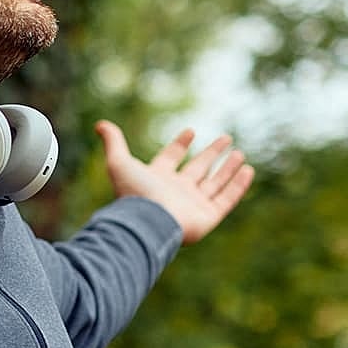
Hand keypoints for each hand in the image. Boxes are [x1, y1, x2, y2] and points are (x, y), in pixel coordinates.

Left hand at [95, 121, 253, 244]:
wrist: (148, 223)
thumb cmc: (134, 194)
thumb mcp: (119, 163)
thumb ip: (113, 142)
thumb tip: (100, 124)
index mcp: (156, 179)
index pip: (170, 159)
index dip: (180, 145)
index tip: (190, 131)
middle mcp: (176, 192)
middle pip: (197, 169)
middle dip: (211, 154)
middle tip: (226, 138)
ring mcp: (193, 205)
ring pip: (214, 183)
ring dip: (227, 168)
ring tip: (240, 153)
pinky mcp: (208, 217)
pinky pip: (227, 199)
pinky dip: (237, 185)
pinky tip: (247, 170)